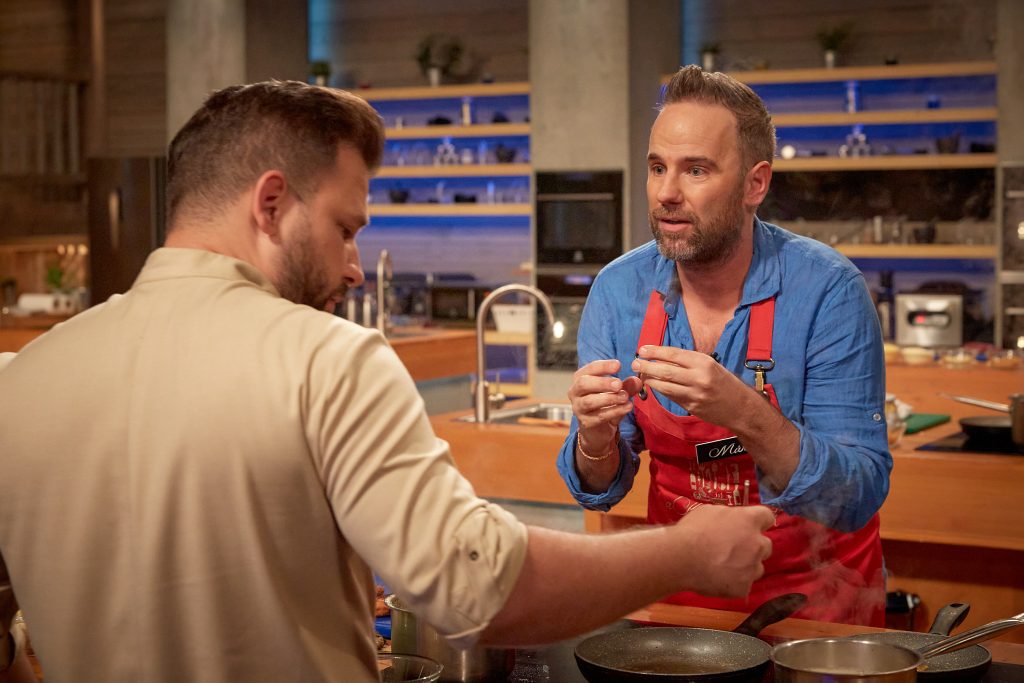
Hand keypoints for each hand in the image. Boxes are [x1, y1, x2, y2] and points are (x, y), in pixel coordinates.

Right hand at [567, 359, 641, 453]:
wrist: (599, 429)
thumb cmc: (605, 404)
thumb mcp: (617, 392)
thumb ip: (627, 386)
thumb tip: (637, 380)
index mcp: (581, 379)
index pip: (589, 369)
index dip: (603, 366)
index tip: (618, 365)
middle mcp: (575, 392)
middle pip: (583, 384)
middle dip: (602, 383)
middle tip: (619, 384)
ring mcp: (578, 408)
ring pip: (589, 401)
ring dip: (609, 398)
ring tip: (625, 397)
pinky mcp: (586, 423)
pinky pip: (600, 416)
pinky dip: (615, 411)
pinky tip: (627, 407)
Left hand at [631, 345, 750, 428]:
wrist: (740, 406)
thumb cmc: (723, 381)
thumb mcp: (709, 365)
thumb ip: (687, 362)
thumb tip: (660, 358)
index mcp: (704, 362)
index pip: (674, 354)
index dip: (655, 351)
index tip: (642, 350)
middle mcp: (699, 377)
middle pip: (666, 370)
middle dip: (647, 366)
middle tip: (634, 363)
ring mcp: (695, 394)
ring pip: (665, 386)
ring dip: (650, 380)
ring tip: (641, 375)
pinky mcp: (692, 407)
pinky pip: (671, 397)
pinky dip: (660, 390)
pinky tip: (654, 386)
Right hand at [671, 504, 773, 597]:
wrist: (681, 559)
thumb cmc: (692, 530)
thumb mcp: (710, 512)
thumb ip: (728, 517)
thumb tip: (732, 522)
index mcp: (749, 520)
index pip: (768, 517)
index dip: (759, 521)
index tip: (750, 525)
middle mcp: (757, 544)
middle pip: (766, 545)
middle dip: (754, 546)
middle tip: (736, 548)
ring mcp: (752, 568)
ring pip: (757, 567)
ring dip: (746, 566)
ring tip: (725, 567)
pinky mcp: (744, 588)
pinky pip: (743, 585)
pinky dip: (733, 583)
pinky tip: (718, 579)